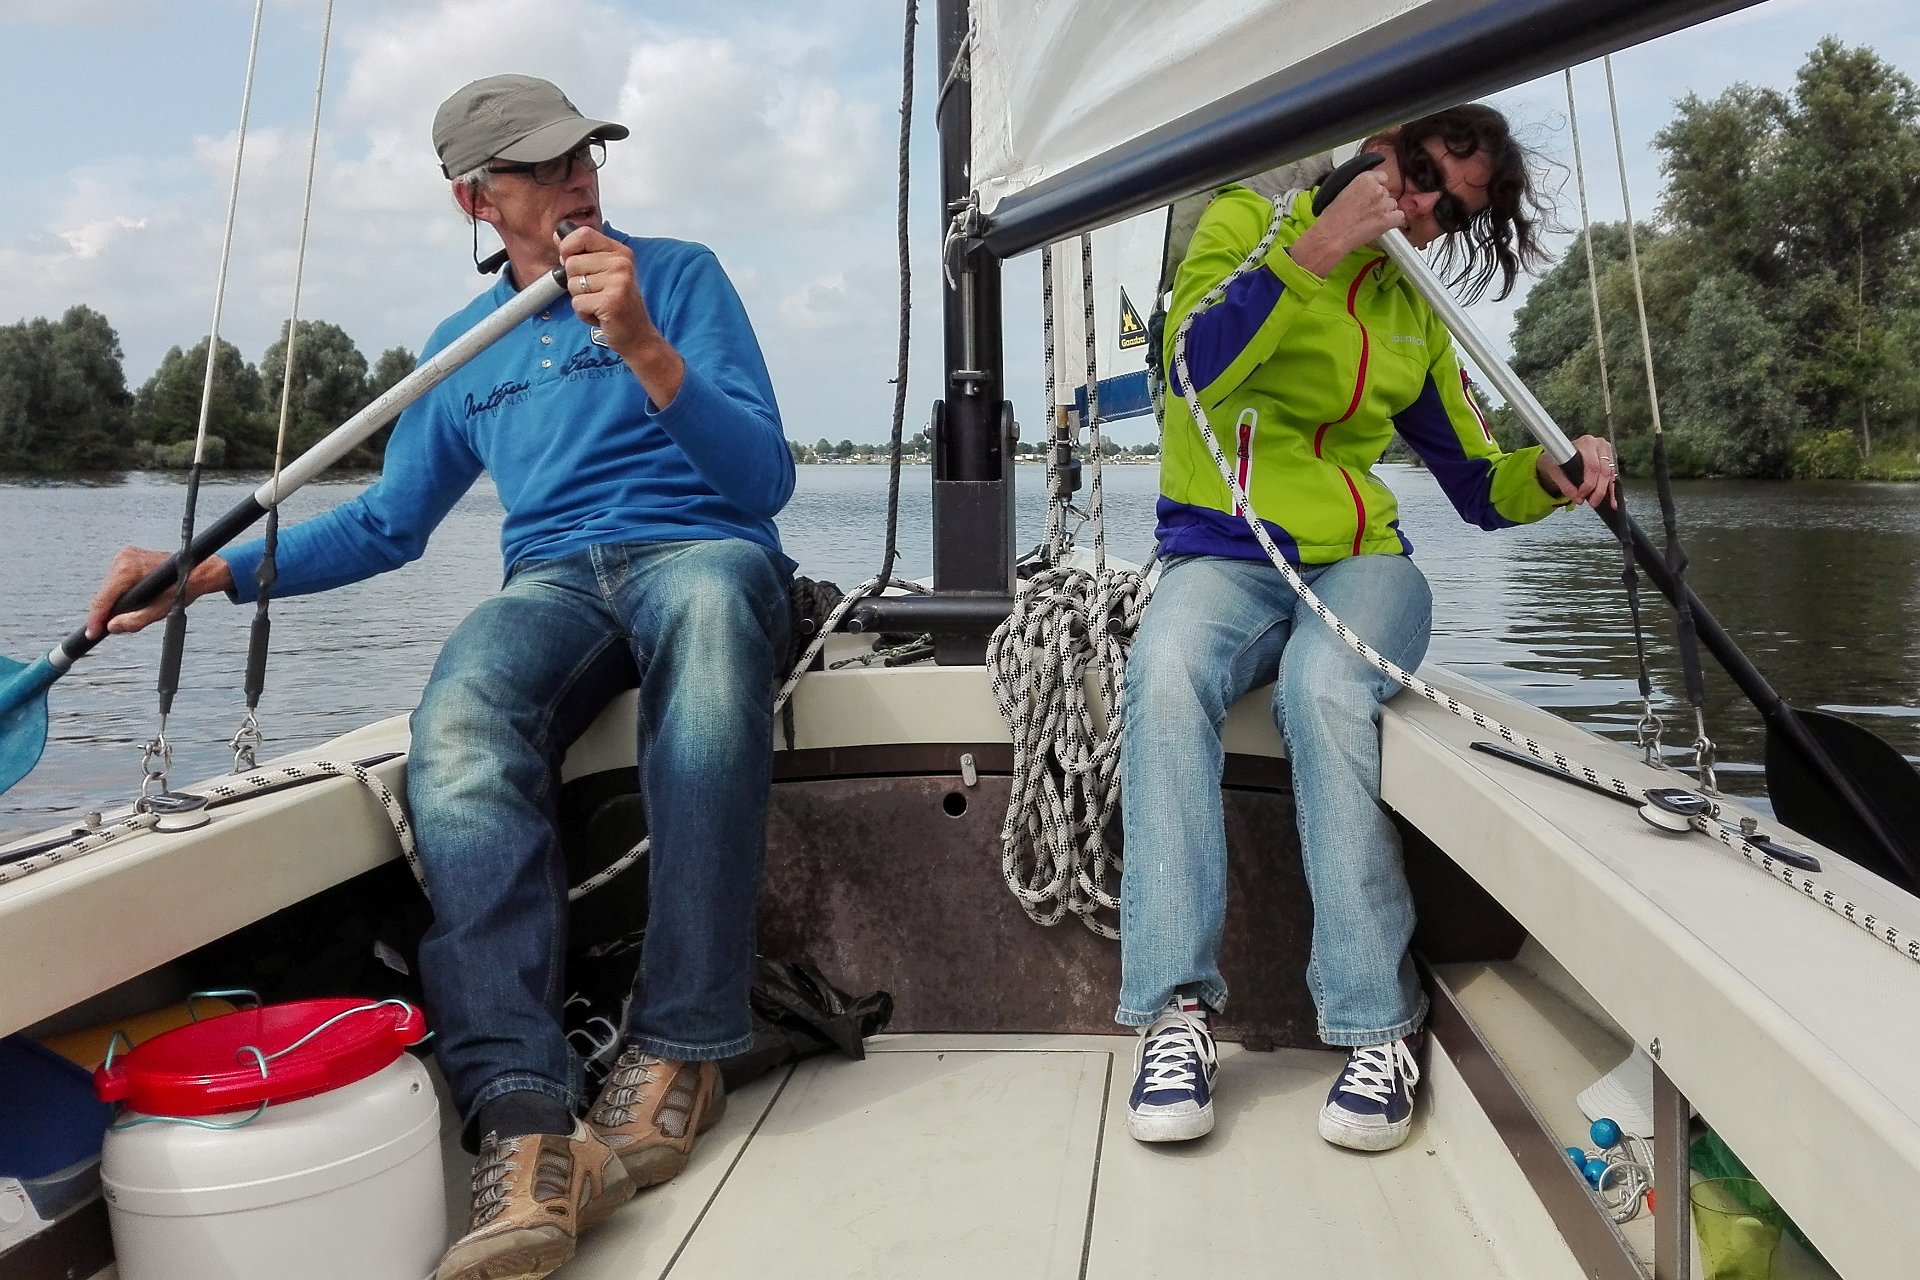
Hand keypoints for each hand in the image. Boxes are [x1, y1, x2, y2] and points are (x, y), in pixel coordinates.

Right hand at [86, 547, 232, 638]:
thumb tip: (112, 627)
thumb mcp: (159, 610)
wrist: (196, 570)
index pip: (102, 599)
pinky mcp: (128, 556)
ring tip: (127, 613)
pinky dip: (120, 592)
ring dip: (115, 601)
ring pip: (109, 587)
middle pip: (104, 593)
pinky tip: (131, 600)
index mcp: (127, 570)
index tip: (91, 634)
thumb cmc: (182, 587)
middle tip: (110, 628)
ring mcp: (125, 555)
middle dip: (106, 612)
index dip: (96, 619)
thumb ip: (134, 621)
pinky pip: (116, 580)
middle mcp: (123, 558)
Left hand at [557, 224, 683, 405]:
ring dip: (580, 299)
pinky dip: (583, 313)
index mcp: (620, 252)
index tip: (571, 260)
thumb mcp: (603, 273)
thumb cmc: (618, 306)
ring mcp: (618, 282)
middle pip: (572, 262)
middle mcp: (621, 263)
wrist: (637, 336)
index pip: (583, 234)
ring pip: (572, 284)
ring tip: (599, 304)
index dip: (568, 247)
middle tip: (596, 293)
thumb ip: (582, 253)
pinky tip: (600, 315)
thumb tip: (558, 235)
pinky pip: (577, 303)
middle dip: (575, 282)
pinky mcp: (611, 301)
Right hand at [1289, 155, 1405, 275]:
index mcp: (1364, 179)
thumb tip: (1364, 192)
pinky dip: (1394, 221)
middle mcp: (1377, 189)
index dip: (1377, 187)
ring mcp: (1384, 204)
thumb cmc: (1331, 218)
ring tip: (1371, 221)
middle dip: (1379, 201)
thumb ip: (1358, 187)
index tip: (1372, 194)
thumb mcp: (1341, 192)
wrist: (1332, 235)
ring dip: (1386, 211)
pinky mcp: (1388, 219)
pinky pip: (1400, 217)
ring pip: (1393, 205)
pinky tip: (1383, 225)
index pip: (1382, 177)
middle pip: (1387, 192)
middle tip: (1367, 212)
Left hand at [1538, 435, 1619, 509]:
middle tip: (1592, 502)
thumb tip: (1578, 498)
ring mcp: (1607, 451)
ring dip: (1607, 492)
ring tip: (1600, 502)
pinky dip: (1611, 490)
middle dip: (1599, 490)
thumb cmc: (1558, 460)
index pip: (1592, 466)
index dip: (1588, 484)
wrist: (1561, 454)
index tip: (1581, 495)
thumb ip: (1565, 486)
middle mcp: (1599, 444)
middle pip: (1604, 471)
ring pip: (1610, 475)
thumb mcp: (1555, 471)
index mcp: (1586, 443)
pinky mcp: (1611, 459)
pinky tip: (1611, 500)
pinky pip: (1613, 477)